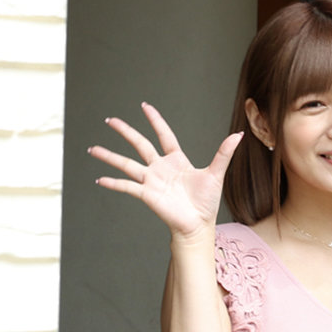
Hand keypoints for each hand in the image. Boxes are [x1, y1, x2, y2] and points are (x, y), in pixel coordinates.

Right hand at [88, 102, 243, 240]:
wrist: (198, 225)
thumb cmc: (206, 202)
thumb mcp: (216, 174)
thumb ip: (224, 153)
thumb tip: (238, 135)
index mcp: (176, 160)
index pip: (164, 135)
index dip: (155, 120)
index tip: (145, 106)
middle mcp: (161, 168)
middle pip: (139, 144)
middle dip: (125, 132)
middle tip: (110, 120)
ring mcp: (152, 181)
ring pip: (126, 164)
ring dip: (109, 156)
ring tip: (93, 149)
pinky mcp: (147, 195)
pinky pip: (127, 187)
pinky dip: (114, 183)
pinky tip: (100, 179)